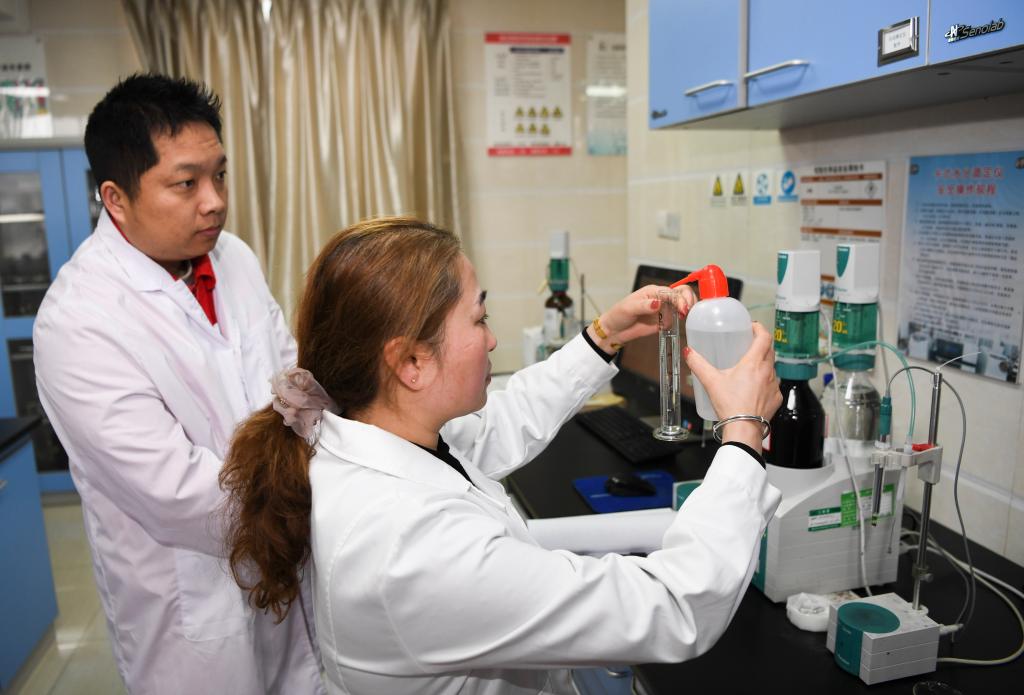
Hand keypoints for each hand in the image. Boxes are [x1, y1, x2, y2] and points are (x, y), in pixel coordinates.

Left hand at [586, 285, 696, 354]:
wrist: (615, 331)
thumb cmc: (619, 315)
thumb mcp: (629, 308)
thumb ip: (644, 306)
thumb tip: (658, 303)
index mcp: (653, 291)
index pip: (672, 292)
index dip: (679, 299)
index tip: (682, 309)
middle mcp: (661, 298)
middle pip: (682, 293)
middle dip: (688, 301)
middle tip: (687, 312)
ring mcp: (663, 310)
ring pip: (682, 305)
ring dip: (688, 310)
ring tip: (685, 317)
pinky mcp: (663, 321)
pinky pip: (676, 320)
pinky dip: (680, 321)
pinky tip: (678, 324)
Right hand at [683, 322, 781, 451]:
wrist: (743, 429)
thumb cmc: (731, 405)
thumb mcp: (711, 382)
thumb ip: (698, 364)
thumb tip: (689, 352)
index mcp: (754, 363)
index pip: (764, 337)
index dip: (759, 328)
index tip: (753, 327)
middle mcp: (768, 371)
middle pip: (769, 350)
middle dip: (761, 344)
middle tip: (749, 344)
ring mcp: (774, 385)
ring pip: (772, 368)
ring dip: (763, 364)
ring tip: (750, 369)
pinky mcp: (776, 398)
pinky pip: (773, 385)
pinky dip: (765, 382)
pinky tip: (755, 388)